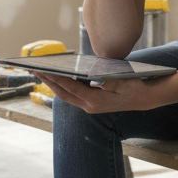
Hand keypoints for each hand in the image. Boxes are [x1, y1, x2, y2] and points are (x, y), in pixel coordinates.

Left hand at [28, 71, 165, 114]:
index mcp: (95, 100)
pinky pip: (72, 96)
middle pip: (63, 94)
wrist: (144, 99)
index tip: (41, 70)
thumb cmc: (134, 86)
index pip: (69, 88)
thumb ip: (109, 79)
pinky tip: (57, 77)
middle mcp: (89, 106)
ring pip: (66, 96)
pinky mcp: (91, 104)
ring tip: (41, 72)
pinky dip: (62, 87)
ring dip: (53, 85)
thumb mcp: (124, 80)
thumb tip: (94, 75)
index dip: (54, 79)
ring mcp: (89, 107)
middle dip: (48, 82)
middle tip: (33, 70)